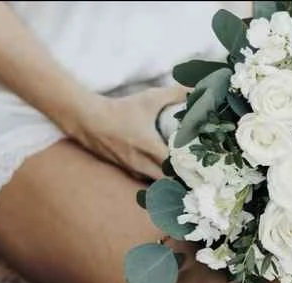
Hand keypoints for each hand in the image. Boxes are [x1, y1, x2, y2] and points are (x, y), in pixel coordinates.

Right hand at [71, 84, 185, 179]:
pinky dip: (156, 181)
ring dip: (170, 183)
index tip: (202, 172)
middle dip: (182, 182)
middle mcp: (143, 164)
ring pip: (157, 184)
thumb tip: (195, 89)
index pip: (176, 169)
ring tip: (184, 179)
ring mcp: (134, 170)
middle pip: (169, 183)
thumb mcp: (149, 99)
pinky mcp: (127, 171)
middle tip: (196, 177)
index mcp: (151, 149)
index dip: (190, 172)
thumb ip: (174, 94)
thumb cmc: (121, 110)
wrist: (89, 120)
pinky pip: (146, 181)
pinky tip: (164, 175)